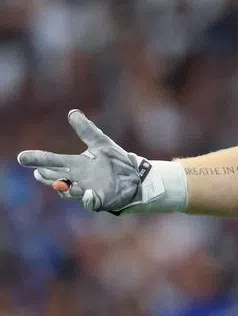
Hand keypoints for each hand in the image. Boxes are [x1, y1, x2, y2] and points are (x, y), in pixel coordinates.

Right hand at [17, 109, 152, 213]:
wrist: (137, 176)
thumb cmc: (116, 161)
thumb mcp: (102, 143)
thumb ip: (87, 130)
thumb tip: (73, 112)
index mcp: (75, 165)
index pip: (52, 162)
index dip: (38, 160)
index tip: (22, 157)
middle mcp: (77, 179)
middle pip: (55, 179)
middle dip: (47, 177)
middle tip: (40, 172)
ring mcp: (87, 191)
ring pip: (69, 192)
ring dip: (65, 189)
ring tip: (61, 184)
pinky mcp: (101, 200)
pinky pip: (91, 202)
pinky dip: (88, 199)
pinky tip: (88, 194)